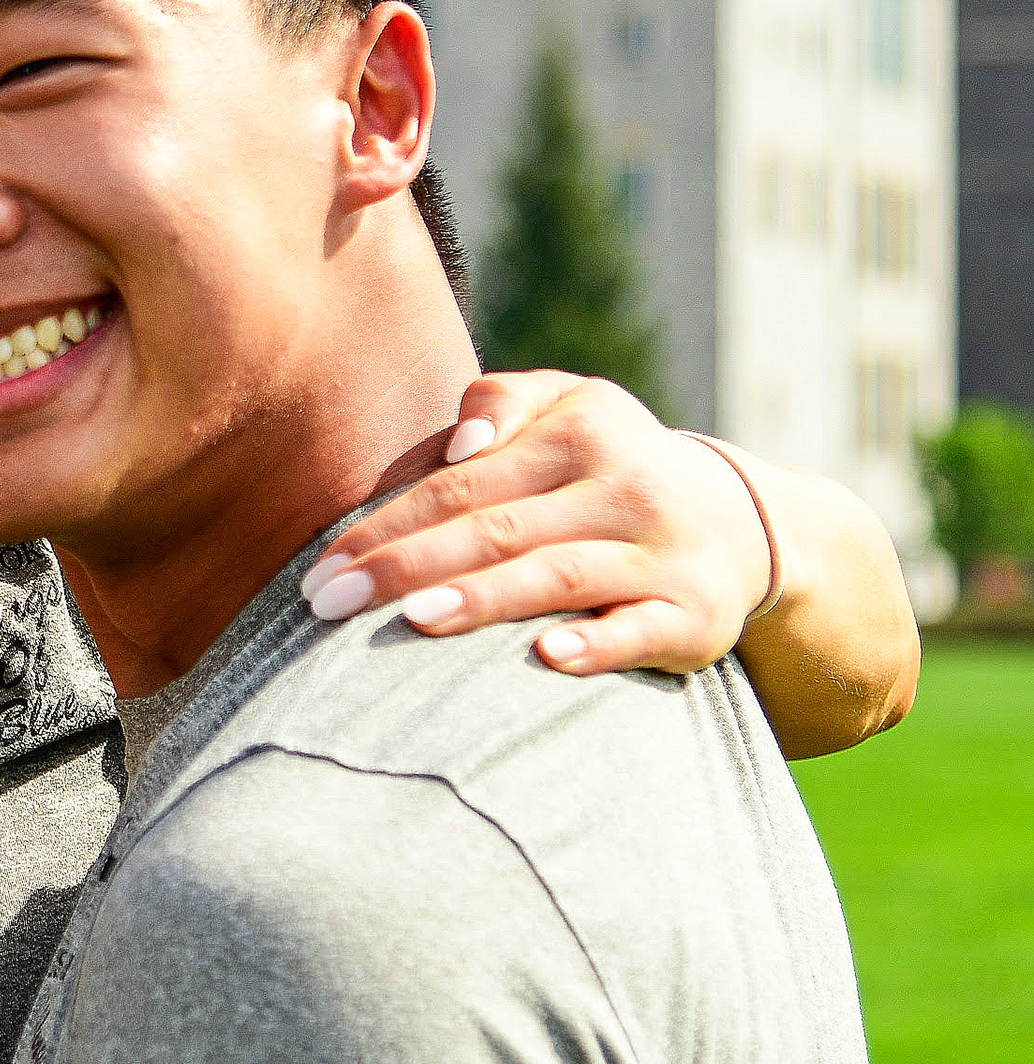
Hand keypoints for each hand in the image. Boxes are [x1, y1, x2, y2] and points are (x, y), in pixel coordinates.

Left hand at [304, 371, 769, 676]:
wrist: (742, 522)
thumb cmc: (608, 465)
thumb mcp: (567, 405)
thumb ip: (499, 403)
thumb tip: (456, 446)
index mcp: (580, 432)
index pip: (461, 482)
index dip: (386, 523)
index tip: (321, 566)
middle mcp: (625, 488)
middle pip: (497, 529)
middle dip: (405, 566)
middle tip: (327, 603)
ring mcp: (662, 554)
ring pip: (559, 576)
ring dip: (484, 598)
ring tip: (412, 619)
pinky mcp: (696, 616)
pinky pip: (643, 631)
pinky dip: (599, 646)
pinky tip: (547, 659)